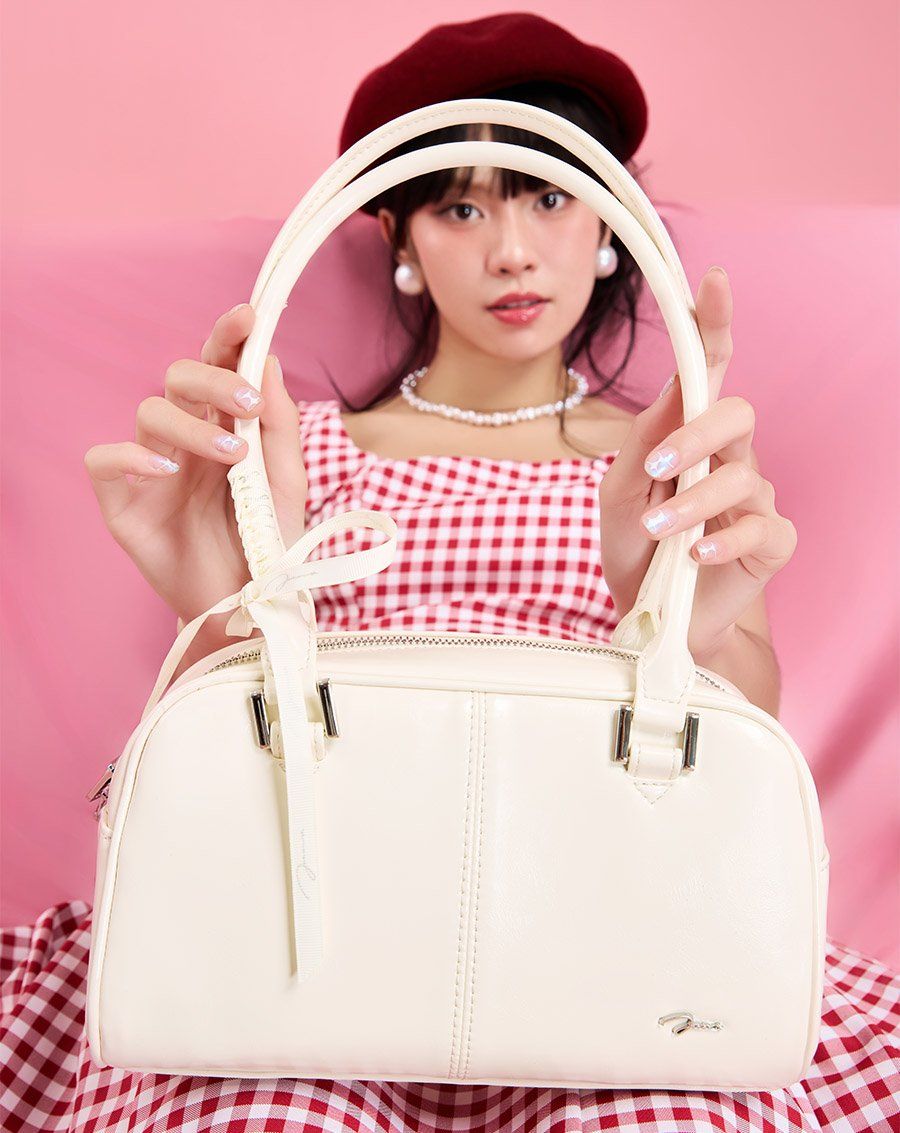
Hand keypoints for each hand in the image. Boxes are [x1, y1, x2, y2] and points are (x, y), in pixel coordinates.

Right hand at [84, 304, 306, 629]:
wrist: (249, 605)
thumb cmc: (266, 541)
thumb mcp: (286, 481)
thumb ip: (279, 423)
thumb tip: (268, 360)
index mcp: (225, 425)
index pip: (219, 367)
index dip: (228, 336)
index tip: (249, 315)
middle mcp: (185, 439)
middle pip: (180, 377)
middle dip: (213, 379)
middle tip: (247, 404)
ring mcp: (151, 467)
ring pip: (149, 411)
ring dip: (191, 425)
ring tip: (231, 455)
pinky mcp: (123, 503)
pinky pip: (104, 459)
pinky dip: (130, 456)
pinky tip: (165, 471)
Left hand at [598, 267, 796, 660]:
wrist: (648, 617)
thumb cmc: (634, 547)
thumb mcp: (619, 492)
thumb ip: (642, 441)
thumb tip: (672, 389)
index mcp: (690, 437)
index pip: (708, 371)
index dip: (714, 325)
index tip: (712, 281)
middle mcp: (729, 459)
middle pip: (736, 413)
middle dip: (698, 434)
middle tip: (657, 467)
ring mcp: (752, 499)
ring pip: (741, 476)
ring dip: (690, 503)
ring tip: (656, 530)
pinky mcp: (770, 543)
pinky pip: (759, 527)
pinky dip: (721, 541)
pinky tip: (695, 557)